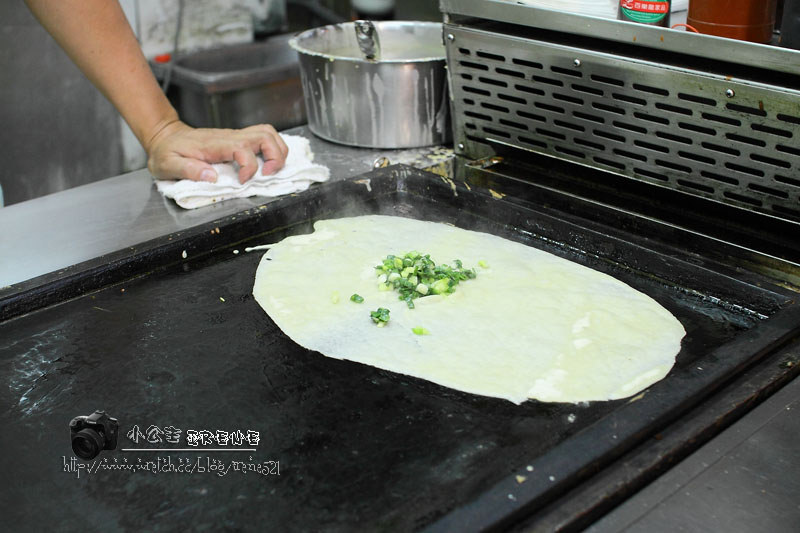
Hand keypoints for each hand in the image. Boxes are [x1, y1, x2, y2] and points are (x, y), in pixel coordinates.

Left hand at [145, 120, 289, 182]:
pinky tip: (268, 163)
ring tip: (272, 169)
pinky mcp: (238, 140)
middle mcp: (229, 137)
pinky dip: (273, 149)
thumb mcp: (168, 164)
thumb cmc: (166, 152)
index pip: (243, 148)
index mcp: (215, 144)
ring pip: (268, 133)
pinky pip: (263, 137)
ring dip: (278, 150)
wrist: (165, 136)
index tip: (242, 181)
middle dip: (276, 155)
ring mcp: (235, 136)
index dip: (249, 166)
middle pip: (265, 135)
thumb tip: (212, 177)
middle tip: (268, 174)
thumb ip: (188, 170)